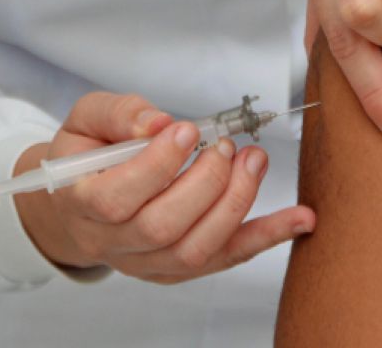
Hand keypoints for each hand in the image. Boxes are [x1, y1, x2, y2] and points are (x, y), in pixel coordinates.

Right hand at [13, 92, 314, 282]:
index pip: (117, 197)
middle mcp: (114, 243)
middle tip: (226, 145)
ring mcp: (149, 262)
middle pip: (163, 227)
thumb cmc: (88, 157)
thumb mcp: (87, 120)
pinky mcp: (182, 267)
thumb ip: (118, 115)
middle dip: (206, 182)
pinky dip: (267, 237)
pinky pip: (228, 257)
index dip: (157, 165)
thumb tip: (159, 123)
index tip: (188, 130)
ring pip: (197, 248)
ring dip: (236, 202)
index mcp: (82, 204)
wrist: (80, 202)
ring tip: (254, 161)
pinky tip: (300, 219)